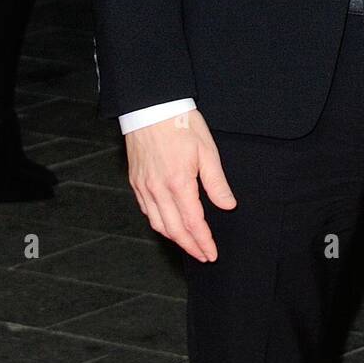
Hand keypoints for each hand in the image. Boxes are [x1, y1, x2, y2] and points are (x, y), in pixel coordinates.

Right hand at [125, 108, 235, 261]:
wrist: (150, 107)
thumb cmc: (180, 124)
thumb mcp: (207, 150)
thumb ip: (216, 182)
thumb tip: (228, 205)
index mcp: (178, 183)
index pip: (193, 223)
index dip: (203, 241)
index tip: (211, 253)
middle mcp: (158, 189)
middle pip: (174, 230)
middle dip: (190, 246)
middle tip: (203, 256)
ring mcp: (144, 187)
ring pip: (158, 223)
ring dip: (174, 238)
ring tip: (189, 244)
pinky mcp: (135, 181)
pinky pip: (146, 211)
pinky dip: (159, 223)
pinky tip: (168, 224)